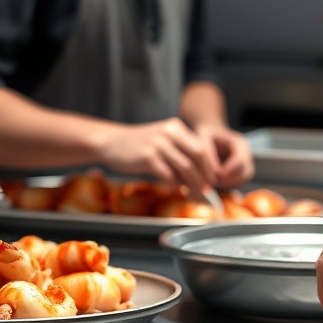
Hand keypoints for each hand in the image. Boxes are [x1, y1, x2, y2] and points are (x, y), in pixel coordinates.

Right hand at [95, 116, 225, 193]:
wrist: (110, 142)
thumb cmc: (137, 145)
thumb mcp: (161, 141)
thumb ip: (178, 153)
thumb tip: (197, 176)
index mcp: (176, 127)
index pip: (201, 147)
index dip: (209, 165)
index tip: (212, 180)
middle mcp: (170, 133)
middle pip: (198, 156)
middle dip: (205, 175)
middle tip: (208, 190)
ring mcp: (159, 144)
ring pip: (185, 167)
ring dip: (193, 184)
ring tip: (197, 195)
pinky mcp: (148, 157)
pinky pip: (168, 174)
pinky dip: (175, 184)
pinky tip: (176, 190)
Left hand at [196, 122, 254, 189]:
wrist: (211, 132)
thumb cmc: (206, 135)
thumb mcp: (204, 141)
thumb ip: (208, 157)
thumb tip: (213, 176)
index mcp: (240, 144)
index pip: (240, 162)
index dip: (227, 172)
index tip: (213, 175)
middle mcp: (246, 154)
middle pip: (245, 173)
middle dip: (229, 180)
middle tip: (212, 181)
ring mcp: (246, 163)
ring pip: (243, 180)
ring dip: (229, 184)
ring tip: (213, 182)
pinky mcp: (241, 171)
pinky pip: (239, 182)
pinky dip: (228, 185)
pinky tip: (216, 182)